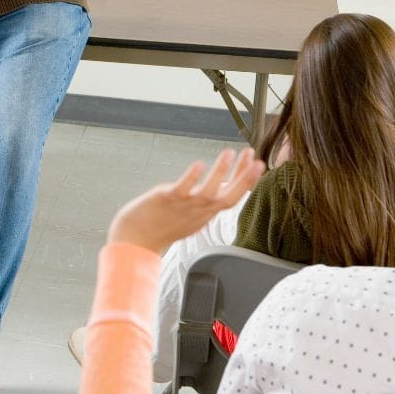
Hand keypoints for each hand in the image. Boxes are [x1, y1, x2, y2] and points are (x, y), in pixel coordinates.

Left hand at [107, 149, 264, 254]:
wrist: (135, 240)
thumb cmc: (161, 226)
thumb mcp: (191, 216)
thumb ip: (207, 203)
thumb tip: (222, 186)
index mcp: (205, 214)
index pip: (233, 197)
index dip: (247, 181)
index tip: (259, 164)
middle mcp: (198, 212)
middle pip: (228, 196)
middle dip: (244, 178)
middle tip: (257, 159)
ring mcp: (183, 206)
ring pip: (208, 191)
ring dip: (220, 172)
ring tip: (229, 153)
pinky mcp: (167, 200)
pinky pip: (182, 189)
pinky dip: (192, 178)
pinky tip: (199, 164)